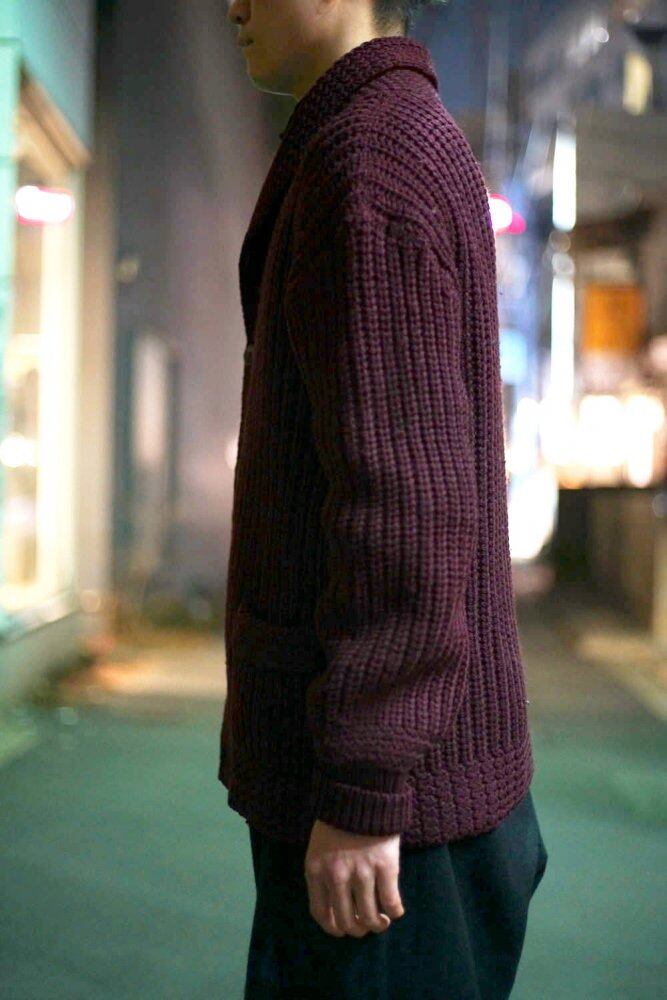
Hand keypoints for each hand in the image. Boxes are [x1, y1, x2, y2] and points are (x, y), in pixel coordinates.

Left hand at [304, 819, 404, 936]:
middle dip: (357, 929)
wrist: (361, 791)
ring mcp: (362, 873)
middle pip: (346, 921)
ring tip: (382, 920)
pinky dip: (395, 911)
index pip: (320, 913)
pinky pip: (391, 901)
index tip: (343, 929)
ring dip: (377, 924)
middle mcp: (336, 877)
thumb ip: (322, 873)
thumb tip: (334, 905)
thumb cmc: (338, 818)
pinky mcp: (386, 867)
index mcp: (315, 871)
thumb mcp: (318, 846)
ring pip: (370, 917)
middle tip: (365, 926)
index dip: (333, 927)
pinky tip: (396, 909)